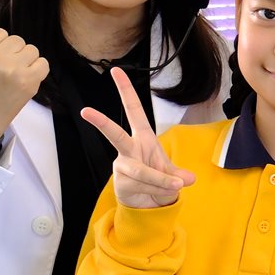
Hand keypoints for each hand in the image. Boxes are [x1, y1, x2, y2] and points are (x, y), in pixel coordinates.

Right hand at [0, 16, 48, 139]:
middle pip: (17, 41)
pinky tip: (22, 79)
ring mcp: (15, 71)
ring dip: (24, 61)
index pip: (0, 33)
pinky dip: (37, 70)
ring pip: (31, 50)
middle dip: (10, 53)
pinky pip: (43, 63)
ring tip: (10, 74)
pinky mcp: (30, 82)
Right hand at [81, 68, 195, 208]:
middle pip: (114, 134)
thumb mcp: (172, 172)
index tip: (115, 71)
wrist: (147, 203)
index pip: (134, 110)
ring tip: (176, 185)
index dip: (126, 90)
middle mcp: (129, 149)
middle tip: (85, 111)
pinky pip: (145, 187)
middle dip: (101, 123)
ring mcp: (122, 166)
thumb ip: (180, 174)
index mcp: (143, 137)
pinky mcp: (121, 183)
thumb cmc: (158, 178)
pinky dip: (159, 191)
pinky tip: (157, 194)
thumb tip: (189, 179)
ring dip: (162, 181)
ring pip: (143, 172)